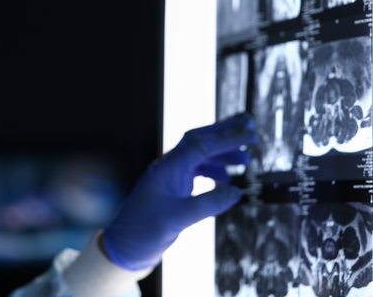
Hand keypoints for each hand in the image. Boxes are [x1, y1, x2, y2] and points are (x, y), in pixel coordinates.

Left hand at [102, 113, 255, 270]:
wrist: (123, 248)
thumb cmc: (142, 232)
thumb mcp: (177, 220)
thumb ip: (207, 205)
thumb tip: (236, 192)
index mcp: (167, 169)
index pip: (200, 145)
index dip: (226, 137)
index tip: (249, 133)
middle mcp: (169, 167)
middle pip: (199, 140)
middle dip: (224, 131)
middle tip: (249, 125)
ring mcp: (170, 176)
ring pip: (199, 155)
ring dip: (222, 153)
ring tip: (246, 157)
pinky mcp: (172, 188)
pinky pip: (196, 170)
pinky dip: (214, 171)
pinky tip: (227, 179)